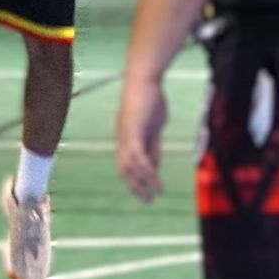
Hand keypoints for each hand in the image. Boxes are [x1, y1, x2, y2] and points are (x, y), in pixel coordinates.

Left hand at [116, 75, 168, 202]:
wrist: (144, 78)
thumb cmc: (150, 98)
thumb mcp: (153, 127)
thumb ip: (153, 146)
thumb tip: (155, 165)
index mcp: (126, 137)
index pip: (126, 164)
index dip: (134, 179)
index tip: (146, 191)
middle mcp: (122, 139)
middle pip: (124, 169)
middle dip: (135, 186)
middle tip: (148, 200)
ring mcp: (125, 136)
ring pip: (130, 167)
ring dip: (142, 183)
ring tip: (155, 194)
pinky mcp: (133, 132)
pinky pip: (138, 158)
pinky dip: (147, 172)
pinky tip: (156, 181)